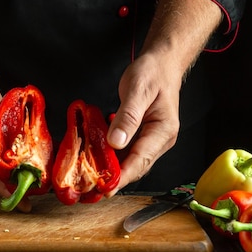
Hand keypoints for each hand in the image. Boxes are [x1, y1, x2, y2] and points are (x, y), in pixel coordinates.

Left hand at [105, 0, 222, 194]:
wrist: (162, 63)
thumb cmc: (153, 73)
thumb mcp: (138, 90)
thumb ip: (127, 117)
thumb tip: (116, 143)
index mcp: (163, 131)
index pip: (141, 160)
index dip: (122, 176)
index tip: (105, 188)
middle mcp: (160, 140)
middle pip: (136, 166)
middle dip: (114, 178)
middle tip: (90, 187)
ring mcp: (152, 140)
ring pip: (130, 161)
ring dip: (111, 168)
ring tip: (88, 175)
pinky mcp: (142, 136)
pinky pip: (126, 151)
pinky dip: (111, 155)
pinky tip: (95, 155)